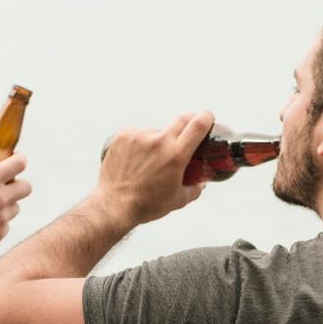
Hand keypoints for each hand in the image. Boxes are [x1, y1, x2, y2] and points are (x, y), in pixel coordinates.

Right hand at [0, 144, 32, 262]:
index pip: (18, 164)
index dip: (20, 159)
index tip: (17, 159)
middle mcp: (0, 198)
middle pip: (26, 187)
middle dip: (19, 184)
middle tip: (5, 185)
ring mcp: (2, 218)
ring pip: (16, 207)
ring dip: (8, 204)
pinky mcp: (0, 234)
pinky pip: (6, 225)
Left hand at [93, 112, 213, 225]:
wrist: (114, 205)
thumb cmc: (147, 205)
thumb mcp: (178, 200)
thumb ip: (194, 190)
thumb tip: (201, 183)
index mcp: (176, 155)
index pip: (198, 125)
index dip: (206, 117)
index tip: (208, 118)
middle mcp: (159, 142)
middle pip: (181, 119)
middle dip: (188, 121)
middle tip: (188, 129)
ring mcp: (139, 137)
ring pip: (156, 130)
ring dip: (159, 139)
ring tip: (151, 159)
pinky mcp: (122, 137)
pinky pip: (136, 132)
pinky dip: (139, 141)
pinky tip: (136, 156)